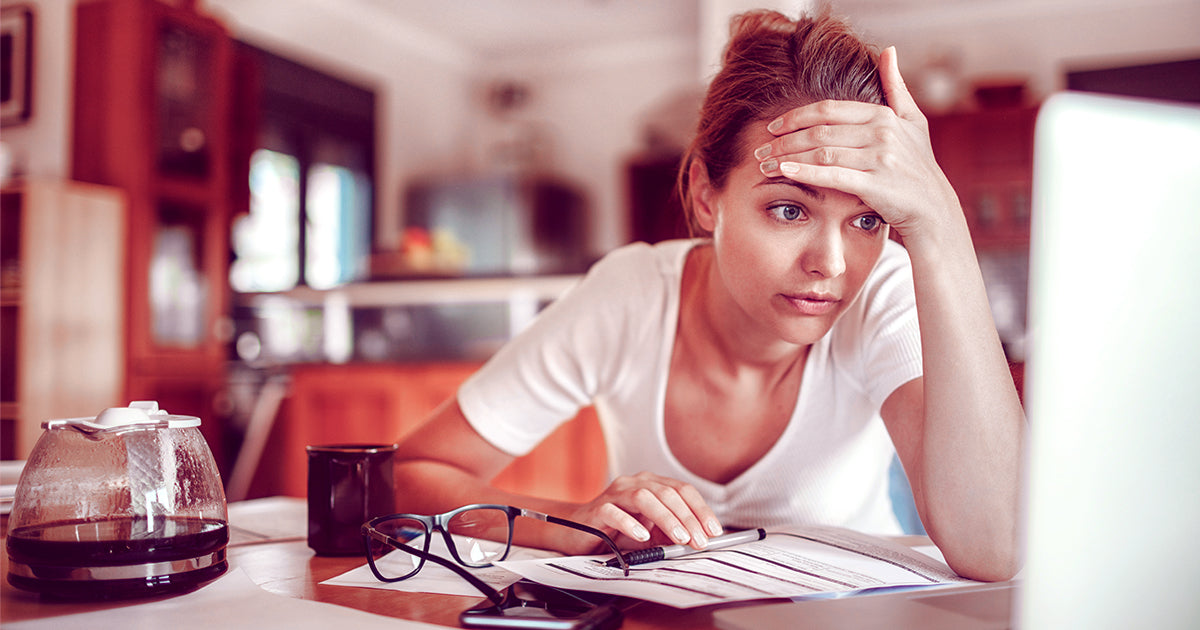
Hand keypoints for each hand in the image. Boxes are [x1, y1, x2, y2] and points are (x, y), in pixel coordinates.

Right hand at [558, 471, 722, 554]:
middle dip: (688, 518)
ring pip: (644, 498)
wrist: (577, 532)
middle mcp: (635, 483)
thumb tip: (697, 541)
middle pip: (667, 493)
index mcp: (651, 484)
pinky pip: (614, 512)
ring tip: (679, 538)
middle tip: (699, 540)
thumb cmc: (617, 531)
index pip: (682, 490)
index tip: (714, 530)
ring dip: (666, 518)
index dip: (700, 509)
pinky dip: (630, 523)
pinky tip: (642, 536)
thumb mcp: (651, 533)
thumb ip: (670, 533)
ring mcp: (615, 493)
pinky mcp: (597, 509)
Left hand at [755, 46, 961, 243]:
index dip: (796, 116)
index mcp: (883, 116)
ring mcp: (879, 159)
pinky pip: (832, 175)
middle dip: (784, 139)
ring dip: (787, 156)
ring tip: (763, 164)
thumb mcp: (913, 121)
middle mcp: (881, 133)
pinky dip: (805, 171)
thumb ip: (896, 87)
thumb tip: (888, 50)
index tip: (772, 126)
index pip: (828, 110)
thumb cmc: (919, 164)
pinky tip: (784, 171)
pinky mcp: (875, 185)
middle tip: (759, 148)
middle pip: (819, 131)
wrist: (933, 208)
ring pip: (821, 152)